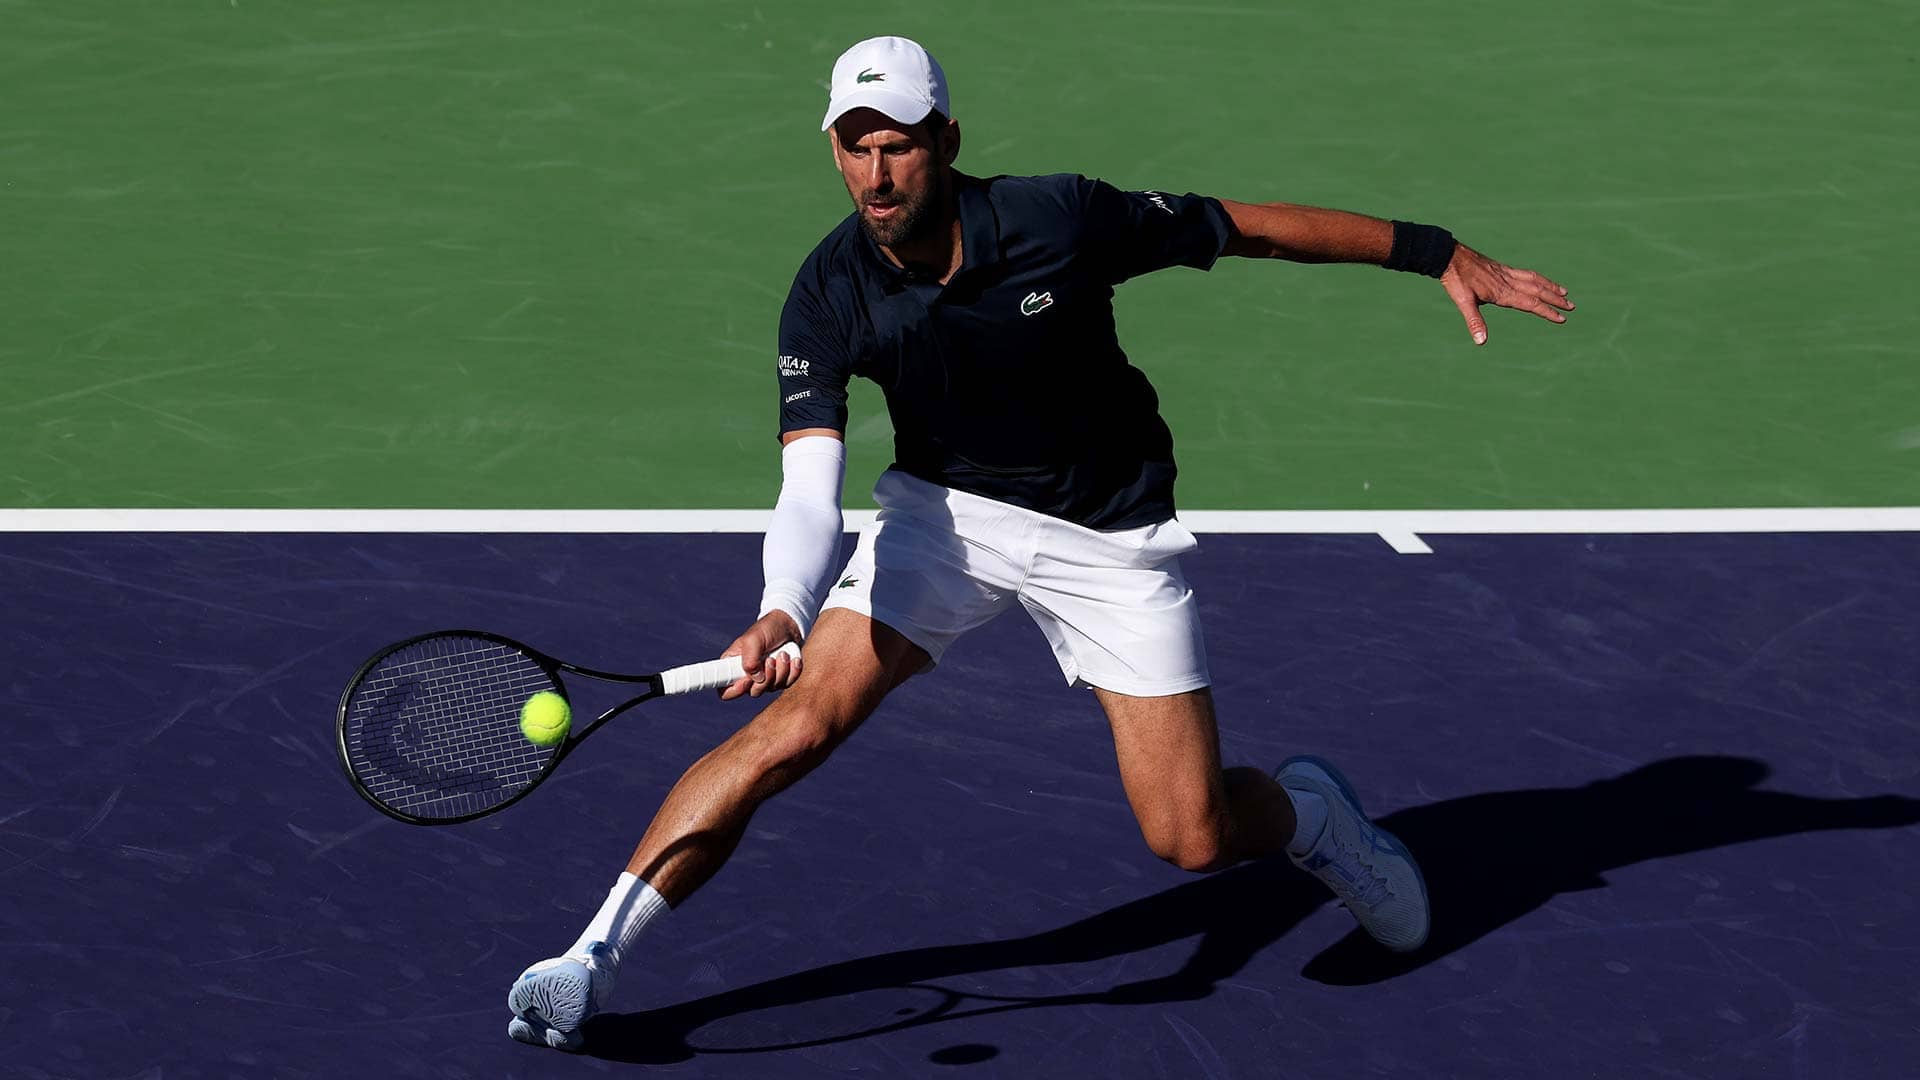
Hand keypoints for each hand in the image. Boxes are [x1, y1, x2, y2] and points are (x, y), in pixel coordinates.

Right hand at [718, 610, 803, 700]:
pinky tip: (793, 659)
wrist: (788, 626)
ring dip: (781, 670)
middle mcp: (747, 675)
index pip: (725, 690)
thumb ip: (750, 659)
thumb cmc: (767, 629)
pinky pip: (787, 684)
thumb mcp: (753, 639)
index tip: (747, 680)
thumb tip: (756, 678)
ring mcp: (764, 679)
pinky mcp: (780, 678)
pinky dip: (793, 671)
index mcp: (733, 666)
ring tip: (783, 653)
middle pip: (753, 692)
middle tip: (770, 660)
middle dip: (766, 677)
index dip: (734, 691)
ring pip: (772, 688)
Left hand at [1440, 244, 1573, 344]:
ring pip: (1534, 280)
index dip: (1547, 312)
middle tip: (1572, 306)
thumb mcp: (1463, 302)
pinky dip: (1536, 278)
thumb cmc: (1456, 280)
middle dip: (1555, 300)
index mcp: (1503, 292)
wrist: (1449, 256)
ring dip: (1550, 287)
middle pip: (1538, 291)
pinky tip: (1537, 280)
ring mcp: (1506, 273)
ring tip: (1564, 292)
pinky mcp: (1501, 268)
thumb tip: (1481, 342)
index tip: (1562, 318)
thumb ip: (1474, 321)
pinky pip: (1525, 273)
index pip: (1531, 303)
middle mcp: (1508, 281)